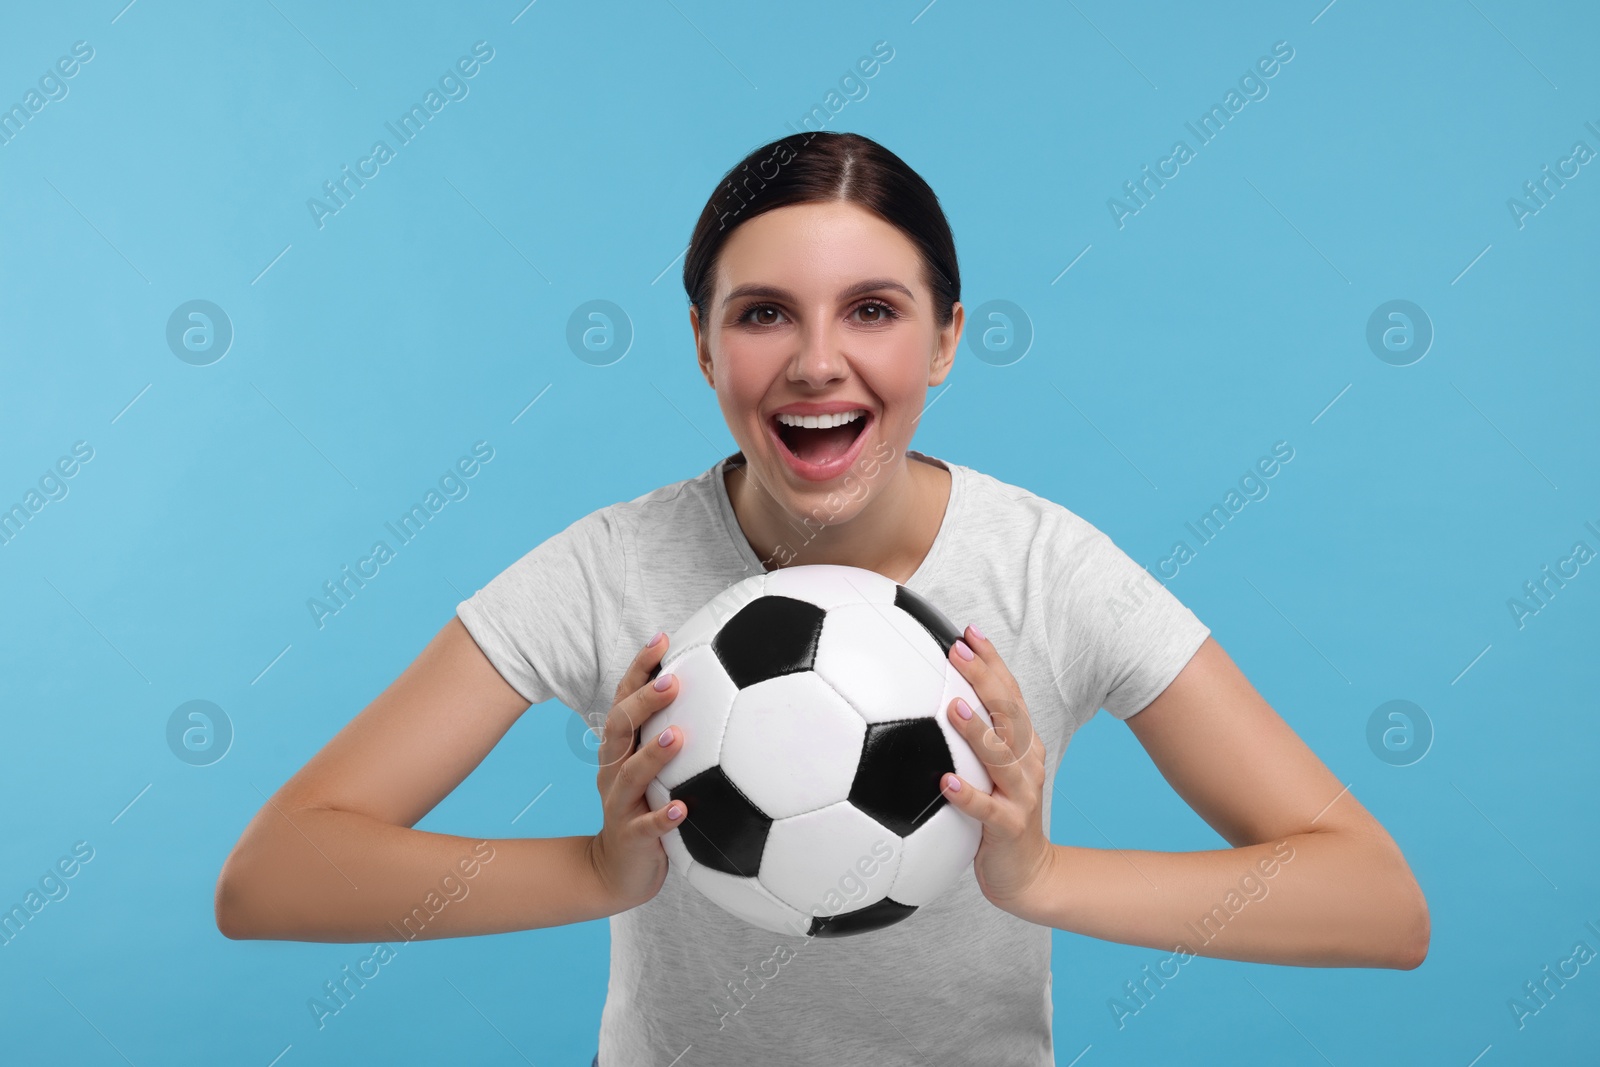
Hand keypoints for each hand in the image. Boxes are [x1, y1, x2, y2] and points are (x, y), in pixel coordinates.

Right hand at [584, 631, 686, 911]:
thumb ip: (675, 732)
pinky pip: (644, 827)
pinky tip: (683, 810)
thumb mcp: (655, 769)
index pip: (624, 699)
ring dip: (653, 755)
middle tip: (673, 680)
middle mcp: (614, 770)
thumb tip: (725, 688)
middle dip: (643, 701)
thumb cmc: (645, 808)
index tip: (662, 638)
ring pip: (629, 775)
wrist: (617, 871)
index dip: (639, 669)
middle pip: (620, 728)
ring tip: (677, 736)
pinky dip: (662, 818)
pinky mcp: (629, 837)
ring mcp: (619, 804)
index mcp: (621, 749)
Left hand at [939, 624, 1056, 919]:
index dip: (992, 661)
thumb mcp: (984, 772)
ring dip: (977, 730)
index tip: (968, 630)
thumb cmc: (995, 815)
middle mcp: (1026, 762)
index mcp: (1021, 745)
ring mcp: (1021, 794)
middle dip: (985, 677)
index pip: (1010, 693)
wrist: (1026, 875)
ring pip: (1002, 757)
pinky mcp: (1009, 828)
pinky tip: (946, 783)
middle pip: (1010, 712)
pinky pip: (988, 810)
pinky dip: (968, 795)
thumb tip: (924, 701)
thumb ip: (965, 740)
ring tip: (951, 706)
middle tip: (957, 648)